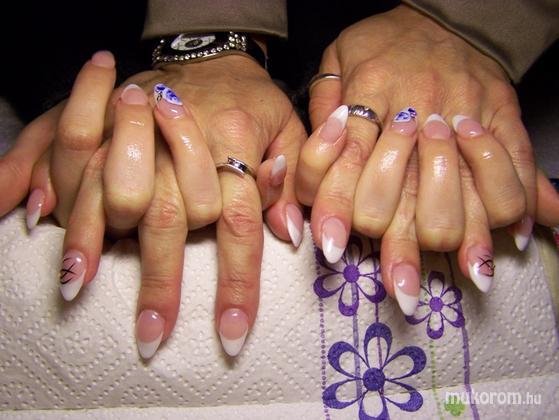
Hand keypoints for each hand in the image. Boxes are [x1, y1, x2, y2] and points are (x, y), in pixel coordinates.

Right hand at [0, 50, 305, 357]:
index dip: (237, 281)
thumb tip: (289, 235)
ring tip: (84, 295)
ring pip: (119, 198)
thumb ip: (293, 180)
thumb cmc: (253, 98)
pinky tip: (61, 246)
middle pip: (172, 219)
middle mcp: (183, 140)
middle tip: (153, 336)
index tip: (234, 333)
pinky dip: (70, 211)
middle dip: (161, 282)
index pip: (238, 221)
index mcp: (234, 139)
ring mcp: (141, 133)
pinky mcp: (108, 130)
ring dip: (98, 248)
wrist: (209, 54)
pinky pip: (80, 170)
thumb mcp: (288, 127)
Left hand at [297, 4, 558, 255]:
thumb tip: (311, 157)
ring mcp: (463, 121)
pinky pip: (514, 171)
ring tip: (461, 275)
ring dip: (457, 243)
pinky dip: (515, 210)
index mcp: (367, 99)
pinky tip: (511, 242)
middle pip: (397, 200)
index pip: (342, 165)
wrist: (447, 14)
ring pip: (457, 198)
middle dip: (398, 249)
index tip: (334, 251)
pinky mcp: (503, 121)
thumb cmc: (384, 43)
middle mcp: (414, 118)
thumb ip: (320, 111)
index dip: (335, 212)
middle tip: (401, 285)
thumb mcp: (337, 61)